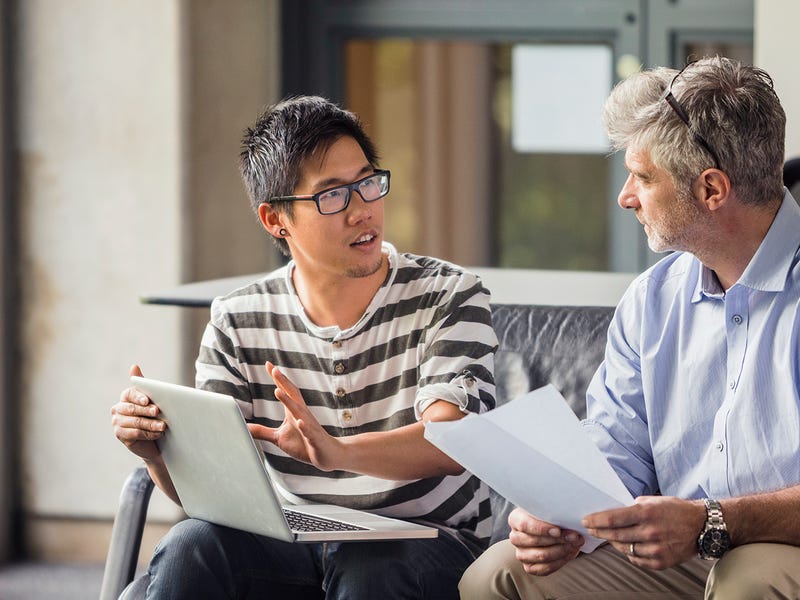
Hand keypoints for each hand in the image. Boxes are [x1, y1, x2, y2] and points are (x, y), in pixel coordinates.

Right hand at [110, 364, 165, 462]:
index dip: (138, 396)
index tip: (148, 400)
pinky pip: (135, 434)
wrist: (153, 440)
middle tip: (159, 412)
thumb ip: (145, 384)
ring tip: (163, 426)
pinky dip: (148, 434)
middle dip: (147, 411)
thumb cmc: (153, 416)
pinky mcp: (120, 435)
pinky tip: (158, 434)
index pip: (129, 394)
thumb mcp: (153, 400)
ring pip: (135, 422)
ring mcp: (117, 423)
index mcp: (125, 397)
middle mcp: (118, 409)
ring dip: (151, 424)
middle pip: (132, 409)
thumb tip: (134, 366)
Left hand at [247, 362, 343, 470]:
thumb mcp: (279, 438)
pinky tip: (299, 422)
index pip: (286, 391)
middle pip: (293, 395)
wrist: (329, 454)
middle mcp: (303, 414)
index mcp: (295, 411)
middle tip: (274, 369)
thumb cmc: (305, 444)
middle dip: (284, 382)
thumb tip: (244, 427)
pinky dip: (304, 427)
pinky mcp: (314, 439)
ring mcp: (309, 426)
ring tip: (278, 391)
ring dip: (289, 401)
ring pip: (299, 412)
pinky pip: (309, 432)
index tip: (268, 364)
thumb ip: (262, 431)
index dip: (278, 378)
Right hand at [507, 507, 583, 574]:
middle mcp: (515, 537)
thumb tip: (569, 518)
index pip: (524, 525)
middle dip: (557, 539)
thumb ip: (553, 511)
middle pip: (534, 541)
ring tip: (574, 544)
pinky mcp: (530, 567)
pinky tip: (570, 552)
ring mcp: (521, 554)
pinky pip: (545, 569)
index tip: (558, 530)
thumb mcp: (547, 508)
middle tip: (574, 536)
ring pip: (541, 556)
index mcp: (515, 519)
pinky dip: (561, 561)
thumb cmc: (548, 514)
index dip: (541, 529)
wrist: (550, 526)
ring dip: (561, 550)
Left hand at [583, 495, 705, 569]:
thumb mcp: (654, 500)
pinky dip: (629, 553)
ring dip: (613, 543)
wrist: (702, 526)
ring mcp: (656, 549)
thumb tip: (614, 511)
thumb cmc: (676, 510)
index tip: (586, 520)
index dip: (596, 521)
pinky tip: (626, 546)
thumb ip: (634, 506)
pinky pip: (637, 560)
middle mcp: (650, 532)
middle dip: (599, 532)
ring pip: (624, 549)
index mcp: (646, 513)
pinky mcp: (662, 562)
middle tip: (591, 529)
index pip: (612, 519)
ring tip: (609, 537)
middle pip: (615, 535)